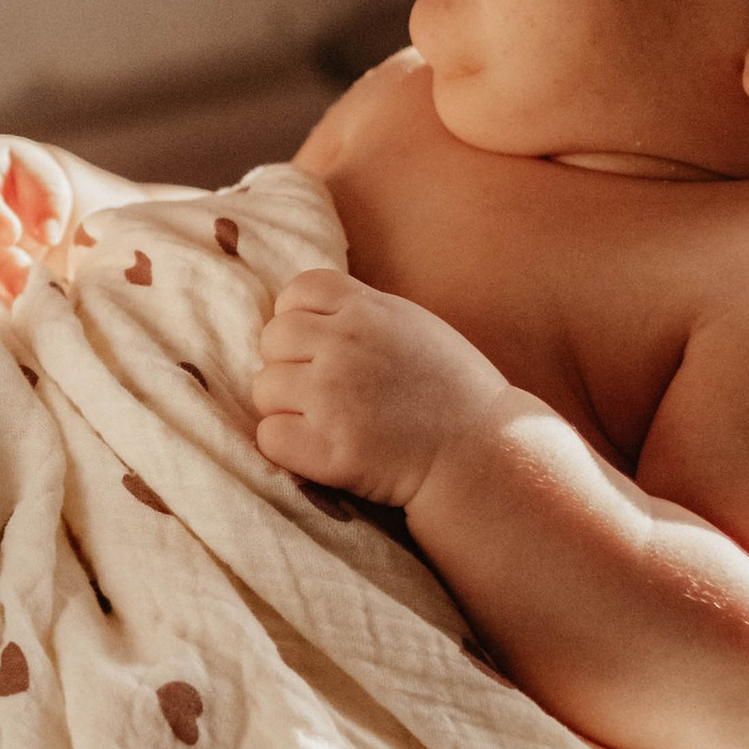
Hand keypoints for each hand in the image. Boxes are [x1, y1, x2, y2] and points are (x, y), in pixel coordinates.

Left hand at [251, 264, 513, 508]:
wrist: (484, 456)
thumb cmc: (452, 392)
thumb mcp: (412, 326)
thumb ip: (360, 313)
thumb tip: (299, 312)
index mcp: (367, 310)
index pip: (296, 292)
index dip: (299, 319)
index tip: (319, 348)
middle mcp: (344, 345)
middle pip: (272, 339)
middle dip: (291, 366)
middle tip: (326, 394)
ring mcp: (333, 396)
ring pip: (264, 389)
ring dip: (287, 407)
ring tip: (328, 422)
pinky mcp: (330, 448)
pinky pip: (269, 435)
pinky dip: (287, 446)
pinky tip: (321, 449)